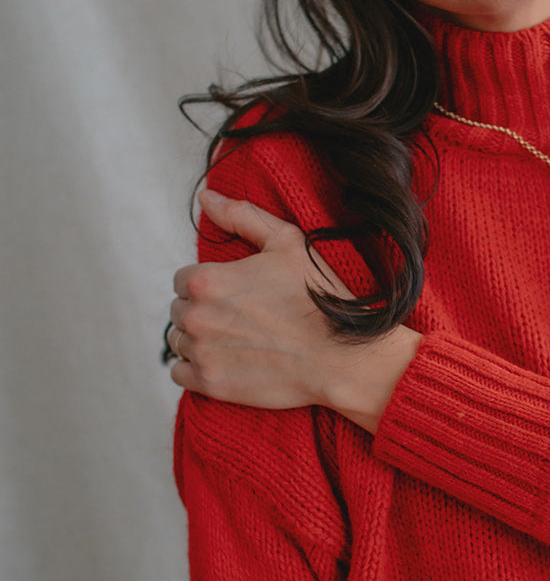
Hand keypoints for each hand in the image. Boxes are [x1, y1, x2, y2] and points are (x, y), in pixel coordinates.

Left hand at [167, 188, 421, 432]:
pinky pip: (179, 373)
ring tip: (231, 340)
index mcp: (207, 280)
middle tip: (238, 317)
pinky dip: (193, 367)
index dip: (208, 284)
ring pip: (178, 341)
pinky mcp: (210, 383)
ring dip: (197, 338)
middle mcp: (196, 316)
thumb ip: (241, 216)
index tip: (233, 293)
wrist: (340, 356)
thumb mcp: (287, 242)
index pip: (183, 279)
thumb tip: (205, 196)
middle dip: (203, 311)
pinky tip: (222, 361)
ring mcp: (201, 353)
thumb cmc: (318, 297)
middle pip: (179, 310)